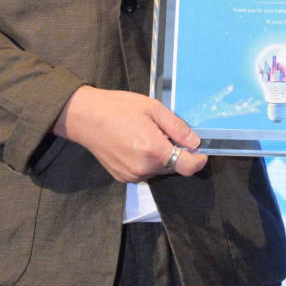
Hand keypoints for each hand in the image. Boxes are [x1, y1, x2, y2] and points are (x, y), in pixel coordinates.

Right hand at [53, 85, 208, 181]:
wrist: (85, 117)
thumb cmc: (118, 108)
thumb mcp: (153, 108)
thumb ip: (177, 127)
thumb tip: (195, 142)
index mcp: (153, 150)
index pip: (187, 167)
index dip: (198, 159)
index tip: (200, 151)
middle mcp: (144, 168)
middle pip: (173, 167)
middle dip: (176, 152)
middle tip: (163, 131)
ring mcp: (132, 175)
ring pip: (159, 170)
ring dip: (161, 157)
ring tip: (146, 135)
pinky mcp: (122, 178)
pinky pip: (145, 172)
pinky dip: (147, 161)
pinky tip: (136, 144)